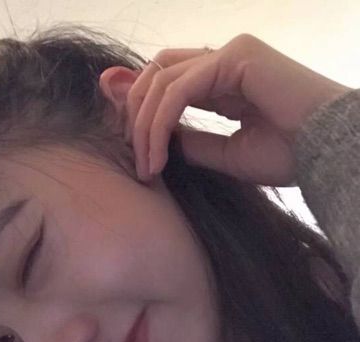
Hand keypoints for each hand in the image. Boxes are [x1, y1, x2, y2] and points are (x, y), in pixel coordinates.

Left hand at [124, 34, 351, 185]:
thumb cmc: (289, 154)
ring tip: (146, 165)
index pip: (168, 84)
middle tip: (136, 160)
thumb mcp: (228, 153)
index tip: (134, 151)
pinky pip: (179, 88)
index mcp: (223, 82)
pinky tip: (157, 153)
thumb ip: (193, 142)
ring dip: (145, 123)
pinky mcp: (235, 57)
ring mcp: (229, 54)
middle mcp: (223, 62)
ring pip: (162, 79)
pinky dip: (161, 120)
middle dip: (136, 117)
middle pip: (157, 75)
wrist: (329, 154)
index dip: (143, 112)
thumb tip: (162, 141)